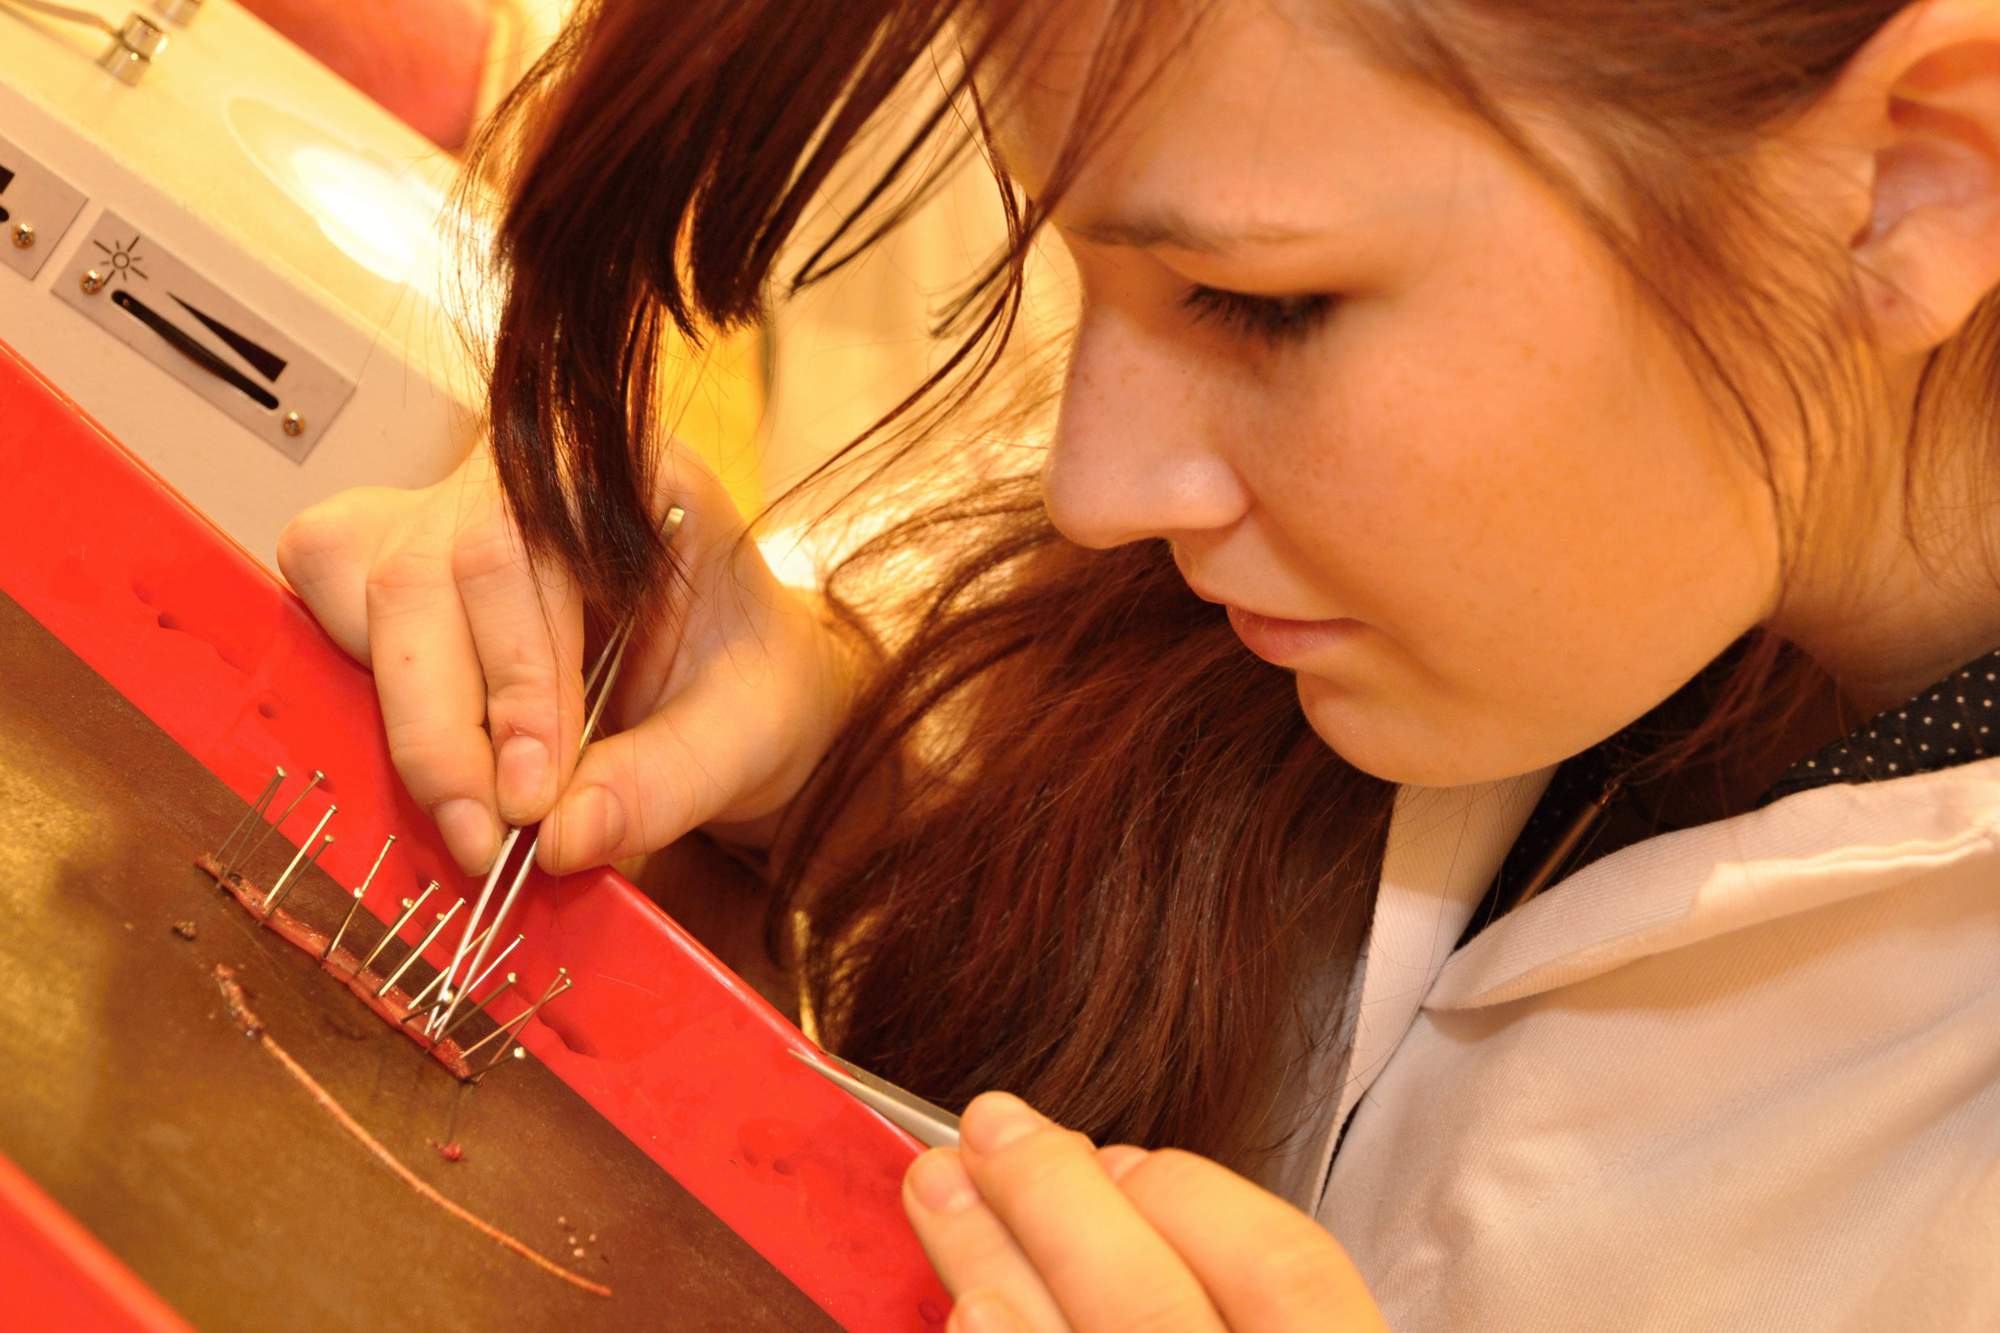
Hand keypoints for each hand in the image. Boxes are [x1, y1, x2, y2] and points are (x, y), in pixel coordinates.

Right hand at [277, 444, 852, 874]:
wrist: (743, 682)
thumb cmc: (749, 678)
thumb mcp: (749, 733)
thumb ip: (666, 782)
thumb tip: (561, 840)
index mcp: (630, 475)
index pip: (533, 539)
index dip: (519, 668)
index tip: (538, 790)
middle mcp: (525, 474)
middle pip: (429, 568)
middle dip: (450, 724)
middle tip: (492, 838)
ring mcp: (450, 510)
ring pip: (364, 582)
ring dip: (407, 718)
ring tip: (471, 821)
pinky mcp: (401, 562)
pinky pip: (333, 601)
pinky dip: (361, 688)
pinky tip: (436, 762)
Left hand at [903, 1093, 1389, 1332]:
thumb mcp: (1320, 1324)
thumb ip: (1256, 1285)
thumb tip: (1127, 1180)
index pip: (1285, 1271)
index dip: (1195, 1196)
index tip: (1121, 1151)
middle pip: (1147, 1305)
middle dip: (1055, 1198)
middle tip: (989, 1122)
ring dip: (988, 1264)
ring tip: (938, 1190)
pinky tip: (960, 1307)